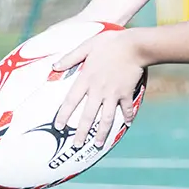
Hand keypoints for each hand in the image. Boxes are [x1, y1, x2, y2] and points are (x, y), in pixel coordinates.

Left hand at [52, 28, 145, 151]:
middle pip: (88, 116)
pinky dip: (127, 116)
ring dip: (102, 132)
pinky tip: (127, 124)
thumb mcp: (87, 46)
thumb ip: (70, 57)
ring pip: (106, 118)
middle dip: (81, 132)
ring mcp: (113, 93)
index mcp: (86, 79)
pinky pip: (126, 108)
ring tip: (98, 144)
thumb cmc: (110, 43)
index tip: (58, 126)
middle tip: (76, 145)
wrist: (134, 45)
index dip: (64, 115)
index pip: (71, 101)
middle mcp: (98, 90)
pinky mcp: (127, 93)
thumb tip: (54, 66)